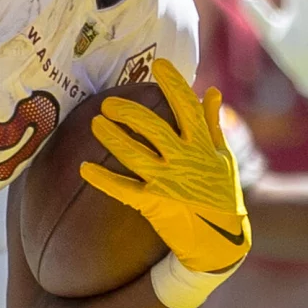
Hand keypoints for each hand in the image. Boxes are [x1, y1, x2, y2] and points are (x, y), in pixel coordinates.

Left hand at [81, 59, 250, 273]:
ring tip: (96, 123)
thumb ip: (213, 125)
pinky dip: (103, 179)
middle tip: (108, 102)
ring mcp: (171, 182)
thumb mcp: (224, 158)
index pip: (188, 108)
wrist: (222, 243)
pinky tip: (84, 168)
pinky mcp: (157, 204)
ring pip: (135, 154)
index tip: (158, 64)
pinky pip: (124, 189)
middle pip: (154, 128)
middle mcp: (187, 160)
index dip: (174, 84)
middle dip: (130, 112)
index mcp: (204, 146)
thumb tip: (210, 91)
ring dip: (113, 138)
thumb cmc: (223, 195)